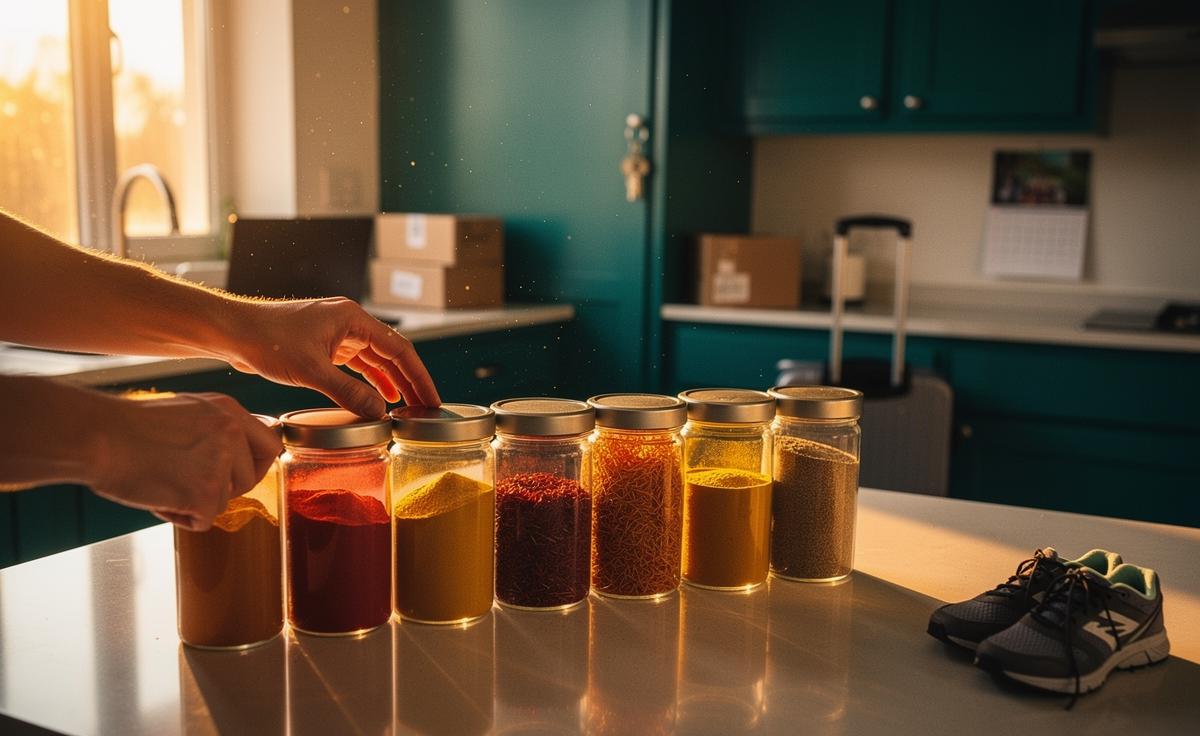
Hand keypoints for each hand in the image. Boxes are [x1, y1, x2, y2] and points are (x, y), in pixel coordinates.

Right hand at [86, 392, 282, 530]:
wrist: (98, 438)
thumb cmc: (130, 427)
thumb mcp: (188, 410)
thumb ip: (219, 428)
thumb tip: (242, 453)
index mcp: (229, 411)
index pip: (270, 445)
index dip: (256, 465)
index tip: (239, 475)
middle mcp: (231, 433)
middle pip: (248, 480)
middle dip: (221, 488)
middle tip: (185, 480)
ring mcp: (220, 463)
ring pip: (223, 501)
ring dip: (196, 502)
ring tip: (163, 482)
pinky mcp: (204, 493)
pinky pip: (204, 520)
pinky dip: (181, 518)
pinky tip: (158, 497)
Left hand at [224, 297, 440, 416]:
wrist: (234, 331)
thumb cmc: (267, 341)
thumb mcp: (311, 371)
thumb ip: (348, 392)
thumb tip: (379, 413)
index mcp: (353, 319)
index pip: (399, 349)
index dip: (419, 376)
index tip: (432, 398)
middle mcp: (350, 322)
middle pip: (391, 354)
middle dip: (410, 382)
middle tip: (427, 408)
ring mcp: (337, 333)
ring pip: (375, 360)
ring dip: (392, 383)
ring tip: (409, 407)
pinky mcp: (325, 345)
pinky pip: (357, 364)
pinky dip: (371, 380)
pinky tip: (380, 397)